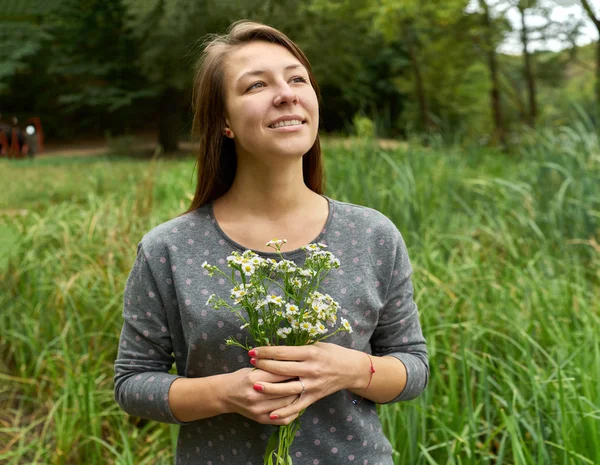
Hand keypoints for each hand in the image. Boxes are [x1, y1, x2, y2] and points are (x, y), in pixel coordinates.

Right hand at [223, 367, 301, 425]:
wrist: (225, 394)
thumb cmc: (241, 378)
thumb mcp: (253, 368)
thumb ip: (271, 367)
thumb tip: (293, 364)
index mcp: (254, 378)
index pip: (280, 374)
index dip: (293, 370)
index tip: (302, 367)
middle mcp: (256, 395)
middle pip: (285, 390)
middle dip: (298, 383)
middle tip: (306, 378)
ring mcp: (258, 409)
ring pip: (287, 404)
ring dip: (297, 397)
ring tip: (304, 389)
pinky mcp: (260, 419)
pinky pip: (283, 419)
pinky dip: (293, 412)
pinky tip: (297, 405)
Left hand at [248, 342, 367, 420]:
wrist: (352, 369)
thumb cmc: (332, 353)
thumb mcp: (316, 345)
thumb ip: (298, 348)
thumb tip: (276, 348)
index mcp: (310, 353)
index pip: (283, 352)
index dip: (266, 351)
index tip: (253, 351)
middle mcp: (310, 369)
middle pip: (282, 368)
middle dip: (264, 365)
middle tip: (251, 362)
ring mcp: (312, 385)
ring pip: (286, 388)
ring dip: (268, 387)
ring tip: (253, 384)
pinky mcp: (314, 397)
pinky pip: (297, 406)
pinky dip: (284, 412)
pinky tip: (270, 413)